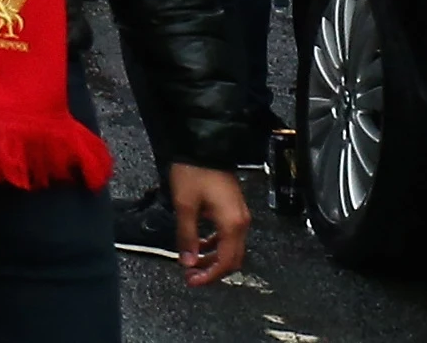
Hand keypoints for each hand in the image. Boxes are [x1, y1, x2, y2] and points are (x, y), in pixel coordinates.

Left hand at [168, 164, 250, 283]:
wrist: (204, 146)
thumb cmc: (195, 172)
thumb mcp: (185, 206)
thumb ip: (187, 236)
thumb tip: (187, 261)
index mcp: (232, 224)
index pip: (226, 262)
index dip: (210, 276)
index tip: (193, 281)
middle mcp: (241, 222)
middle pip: (232, 258)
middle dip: (212, 270)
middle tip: (191, 275)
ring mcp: (239, 215)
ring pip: (229, 247)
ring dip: (212, 257)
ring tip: (191, 261)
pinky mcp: (233, 209)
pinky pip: (227, 235)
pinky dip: (214, 244)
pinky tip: (199, 243)